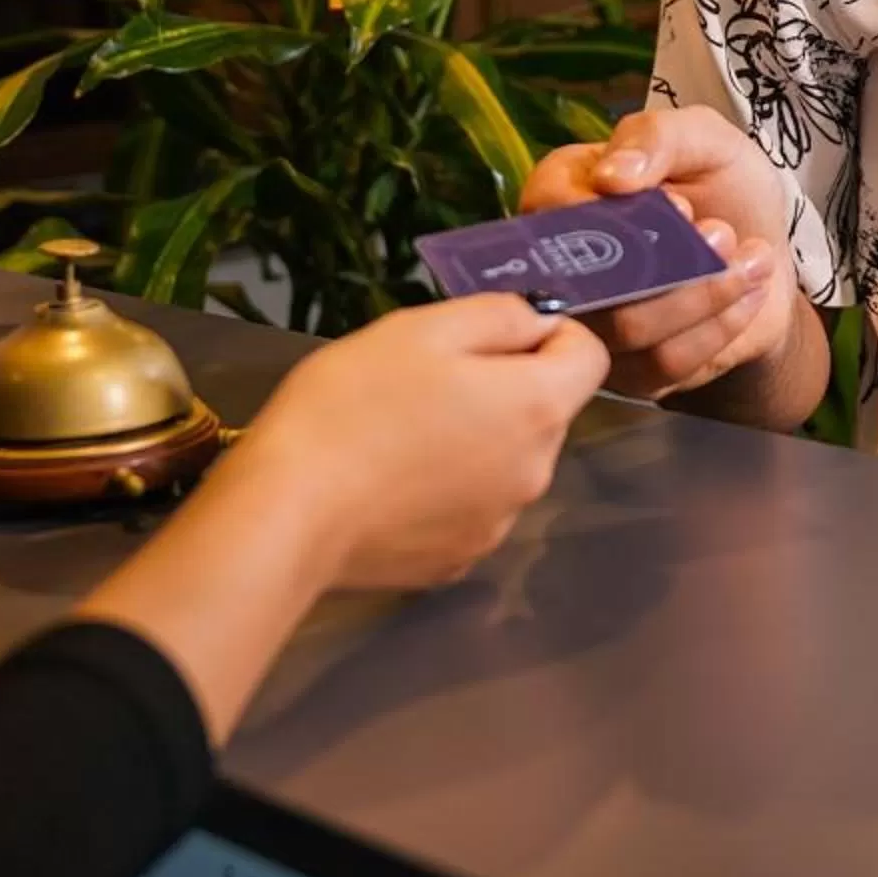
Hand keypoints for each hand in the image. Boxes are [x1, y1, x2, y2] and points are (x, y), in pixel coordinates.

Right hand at [78, 295, 609, 743]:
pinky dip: (446, 490)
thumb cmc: (353, 404)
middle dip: (503, 388)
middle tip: (426, 380)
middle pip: (545, 411)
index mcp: (537, 408)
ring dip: (476, 440)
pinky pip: (471, 507)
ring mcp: (499, 524)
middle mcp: (537, 472)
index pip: (589, 357)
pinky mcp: (459, 560)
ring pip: (507, 461)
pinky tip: (390, 484)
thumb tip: (541, 322)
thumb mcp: (422, 329)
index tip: (494, 333)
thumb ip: (499, 316)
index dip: (551, 334)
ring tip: (399, 433)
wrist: (288, 516)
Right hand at [522, 108, 799, 402]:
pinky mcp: (634, 374)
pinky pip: (667, 363)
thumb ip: (657, 138)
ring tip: (749, 256)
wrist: (767, 255)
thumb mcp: (705, 140)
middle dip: (671, 261)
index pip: (550, 209)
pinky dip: (723, 324)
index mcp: (561, 196)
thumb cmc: (725, 188)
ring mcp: (594, 328)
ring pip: (630, 328)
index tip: (684, 206)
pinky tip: (747, 291)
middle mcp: (564, 267)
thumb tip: (611, 176)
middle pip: (590, 281)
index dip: (619, 213)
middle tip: (723, 234)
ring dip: (705, 291)